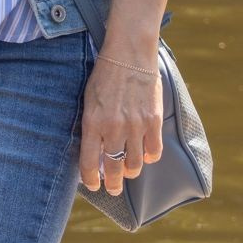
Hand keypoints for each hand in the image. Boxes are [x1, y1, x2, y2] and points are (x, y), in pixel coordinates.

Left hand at [79, 51, 164, 194]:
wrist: (129, 54)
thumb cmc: (104, 76)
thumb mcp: (89, 101)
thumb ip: (92, 127)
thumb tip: (94, 154)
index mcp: (93, 122)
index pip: (89, 162)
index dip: (90, 180)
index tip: (92, 186)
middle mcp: (114, 128)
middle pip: (113, 169)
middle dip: (112, 183)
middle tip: (112, 188)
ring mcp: (135, 126)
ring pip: (134, 164)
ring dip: (130, 171)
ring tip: (127, 172)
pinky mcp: (153, 121)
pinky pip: (153, 151)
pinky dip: (149, 157)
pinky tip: (144, 155)